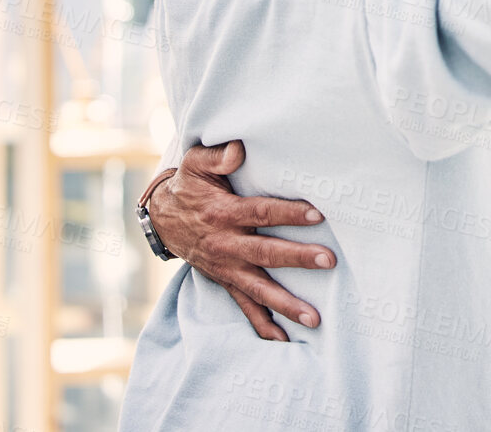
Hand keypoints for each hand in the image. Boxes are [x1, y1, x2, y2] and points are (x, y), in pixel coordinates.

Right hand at [143, 140, 335, 340]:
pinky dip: (263, 325)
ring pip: (259, 288)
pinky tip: (284, 340)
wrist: (162, 218)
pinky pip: (244, 306)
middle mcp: (226, 243)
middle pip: (265, 252)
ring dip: (286, 303)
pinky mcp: (226, 281)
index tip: (317, 213)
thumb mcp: (195, 163)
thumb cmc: (188, 185)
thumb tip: (239, 150)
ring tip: (314, 318)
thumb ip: (217, 156)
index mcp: (223, 212)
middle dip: (297, 258)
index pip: (260, 212)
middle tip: (328, 260)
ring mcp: (226, 267)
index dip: (288, 213)